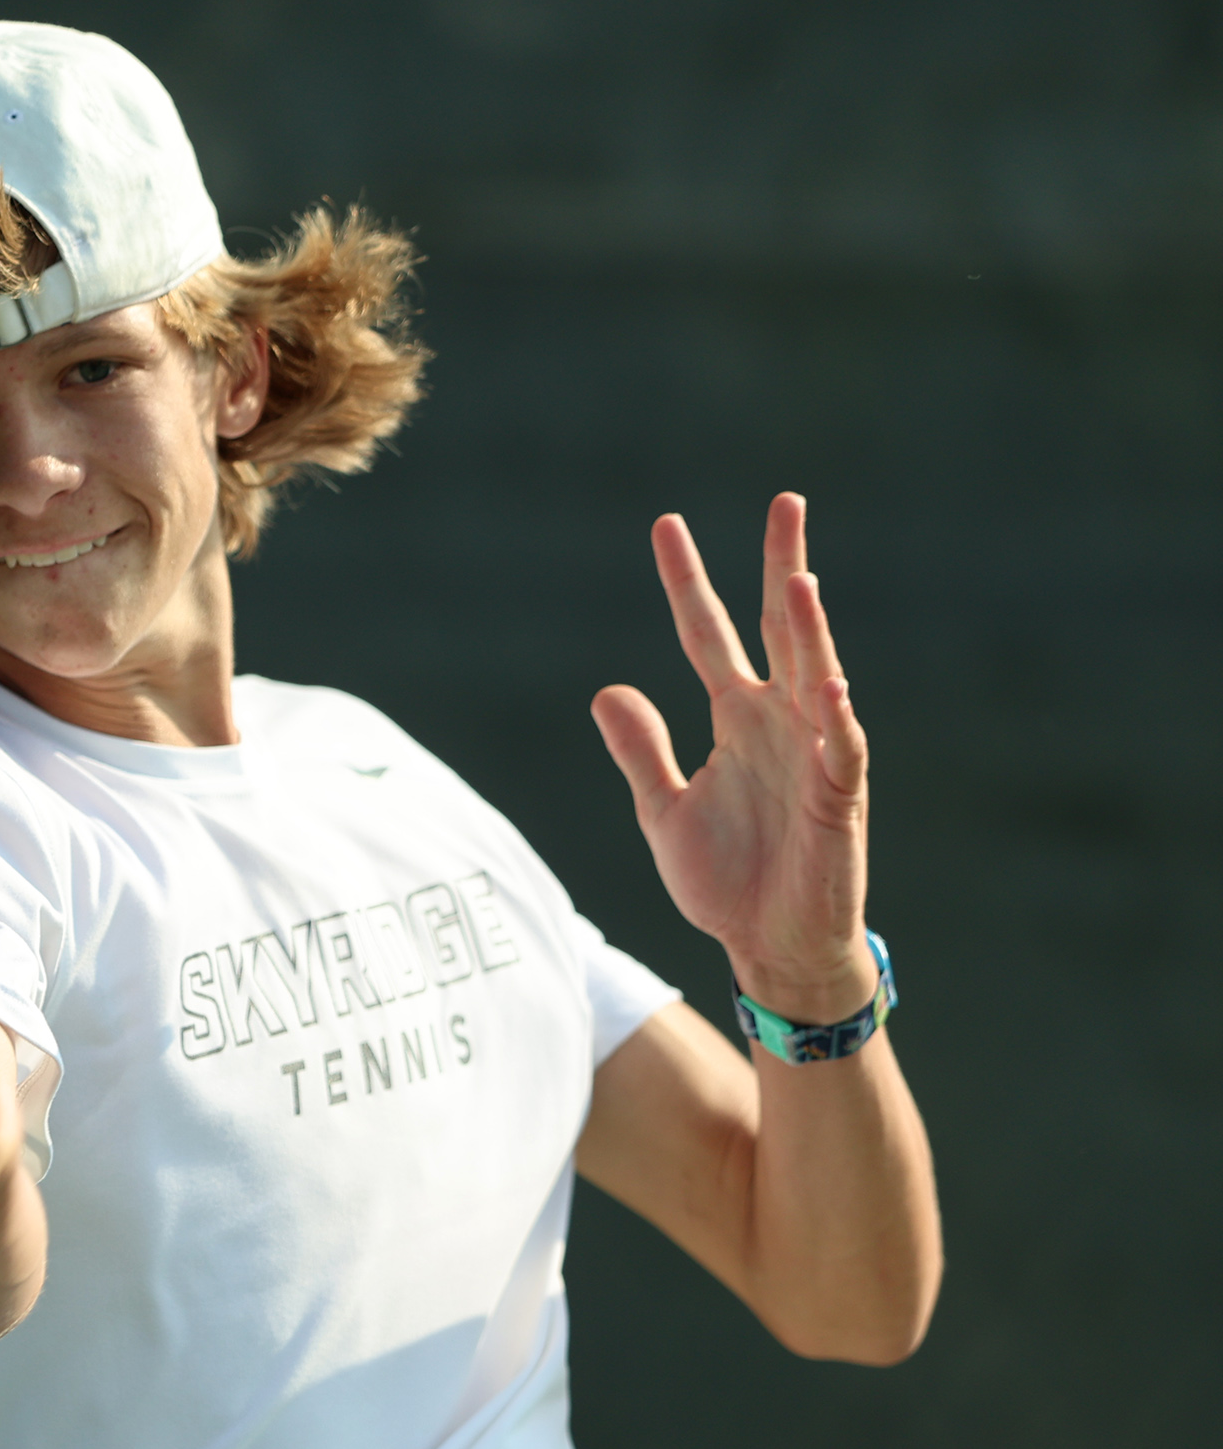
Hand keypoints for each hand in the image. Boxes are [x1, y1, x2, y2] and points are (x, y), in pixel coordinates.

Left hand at [591, 493, 876, 1023]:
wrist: (767, 946)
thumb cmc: (727, 881)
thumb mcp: (662, 809)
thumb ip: (639, 750)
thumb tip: (606, 689)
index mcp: (736, 719)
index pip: (709, 635)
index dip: (688, 584)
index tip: (667, 527)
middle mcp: (780, 722)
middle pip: (782, 630)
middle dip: (782, 567)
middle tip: (785, 502)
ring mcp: (816, 753)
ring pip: (816, 675)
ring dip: (811, 630)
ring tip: (799, 577)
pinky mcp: (840, 798)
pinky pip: (842, 749)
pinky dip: (835, 719)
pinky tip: (827, 685)